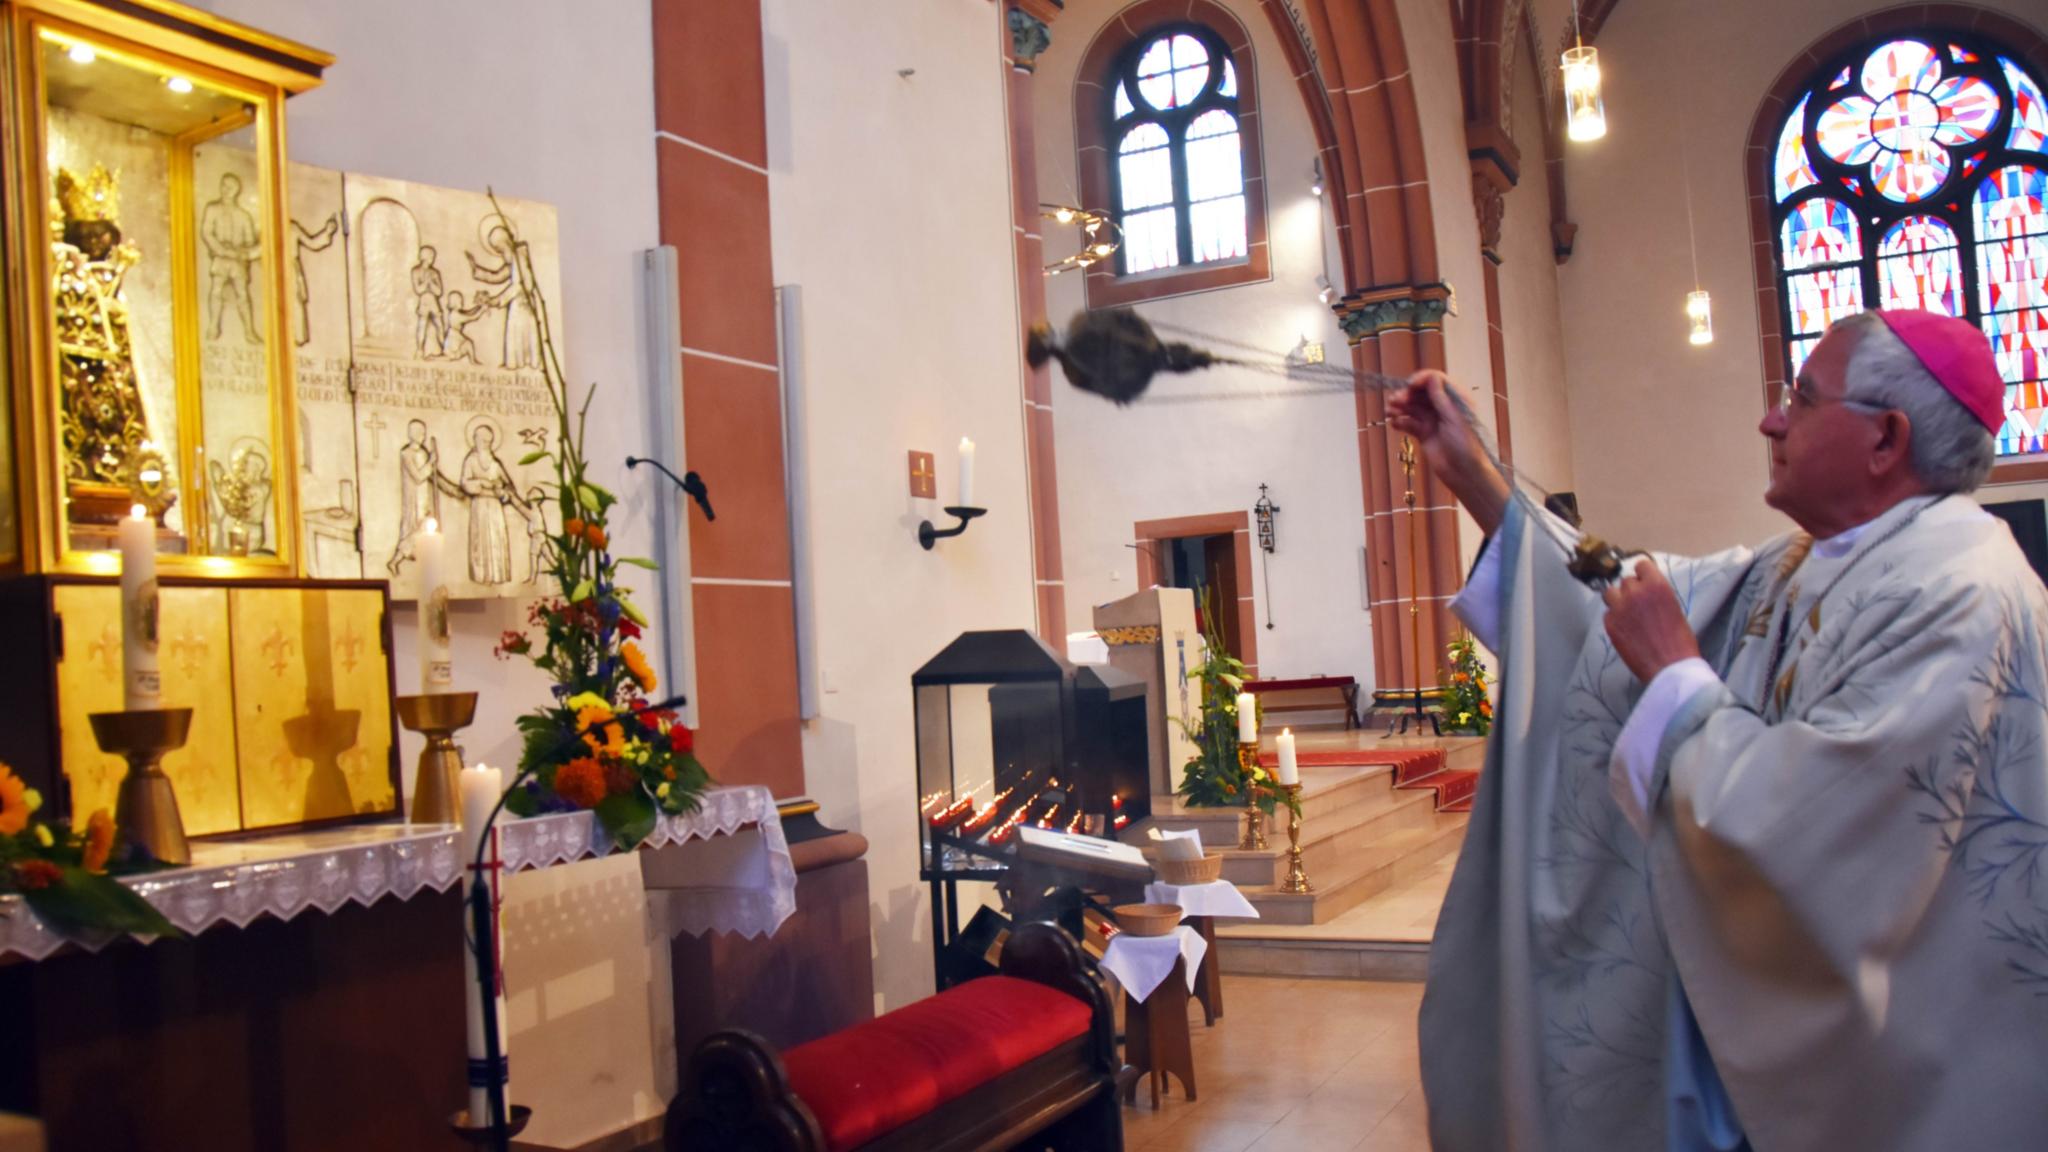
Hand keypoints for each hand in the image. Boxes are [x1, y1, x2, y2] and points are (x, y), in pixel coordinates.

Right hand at [1386, 370, 1508, 532]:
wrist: (1464, 473)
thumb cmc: (1466, 445)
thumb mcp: (1455, 418)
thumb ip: (1441, 398)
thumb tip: (1431, 377)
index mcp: (1456, 399)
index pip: (1436, 381)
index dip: (1422, 380)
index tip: (1409, 385)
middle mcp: (1443, 407)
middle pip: (1421, 393)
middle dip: (1407, 395)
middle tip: (1393, 401)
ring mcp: (1433, 420)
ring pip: (1413, 408)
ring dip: (1400, 408)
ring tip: (1389, 412)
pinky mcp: (1424, 433)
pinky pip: (1410, 423)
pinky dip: (1401, 422)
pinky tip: (1395, 424)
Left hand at [1601, 558, 1701, 682]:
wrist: (1670, 666)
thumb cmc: (1680, 640)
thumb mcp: (1674, 608)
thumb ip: (1657, 595)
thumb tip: (1647, 592)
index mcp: (1656, 585)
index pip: (1641, 565)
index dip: (1643, 575)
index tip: (1644, 582)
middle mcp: (1635, 592)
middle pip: (1626, 581)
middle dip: (1632, 590)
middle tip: (1639, 605)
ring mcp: (1619, 607)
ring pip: (1611, 593)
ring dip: (1618, 600)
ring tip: (1627, 613)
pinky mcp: (1610, 624)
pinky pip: (1608, 613)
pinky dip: (1614, 618)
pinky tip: (1625, 630)